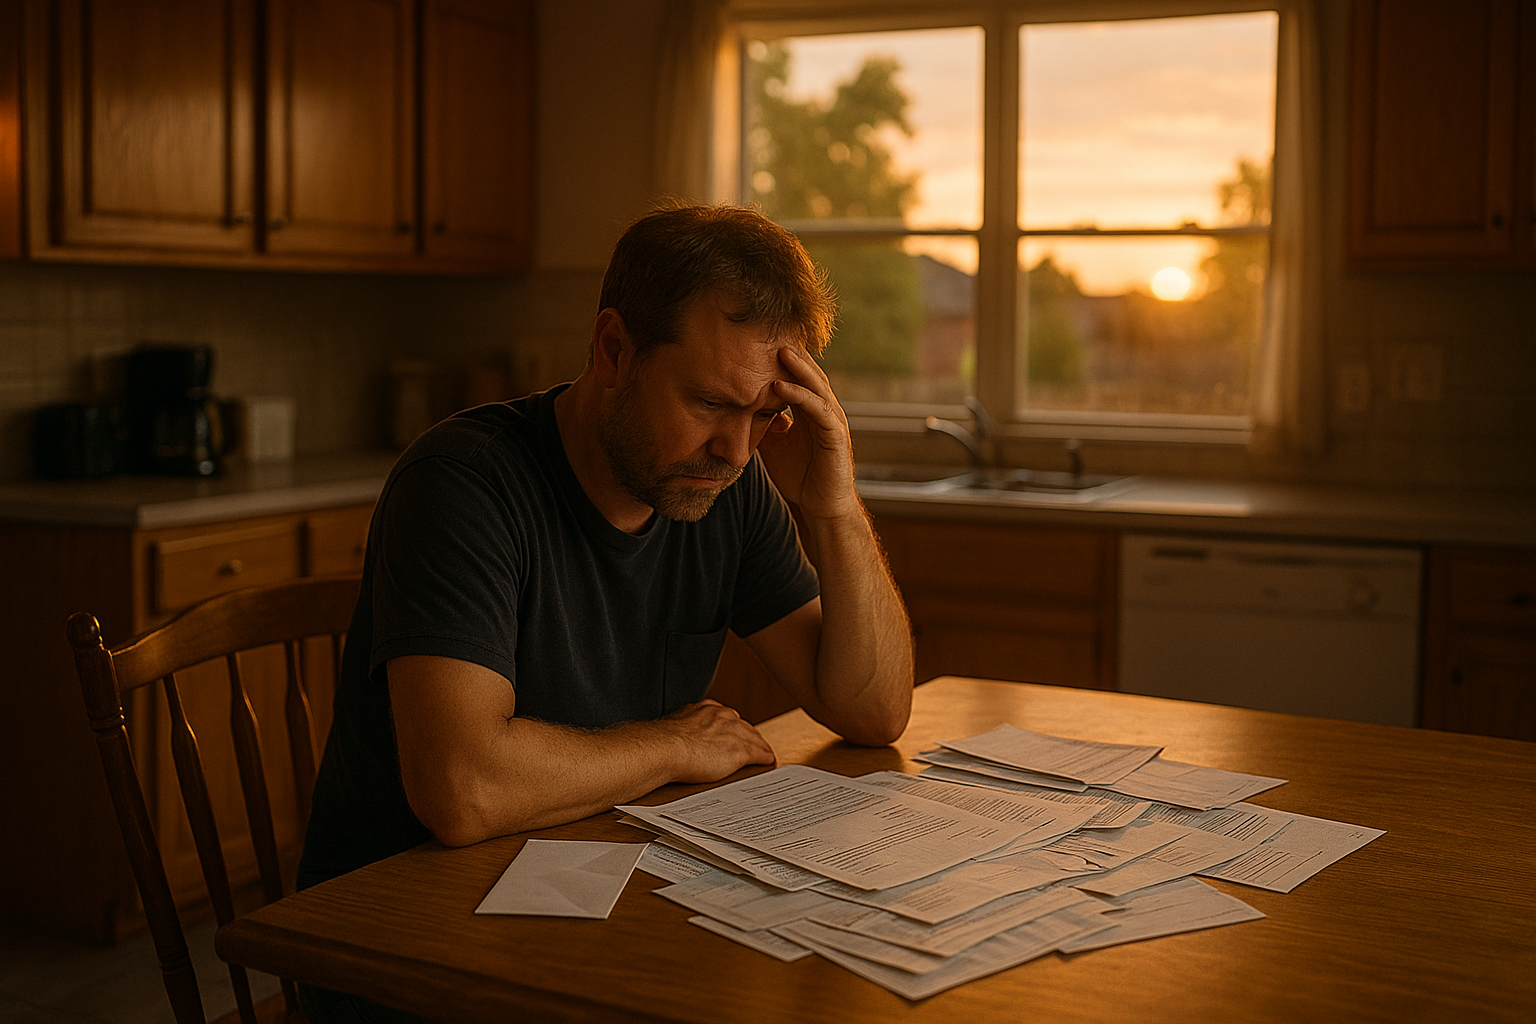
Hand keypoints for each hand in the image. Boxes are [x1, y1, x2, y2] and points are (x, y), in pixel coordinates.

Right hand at [660, 699, 775, 783]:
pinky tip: (768, 761)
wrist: (665, 749)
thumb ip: (685, 728)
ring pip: (755, 739)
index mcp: (707, 709)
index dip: (734, 728)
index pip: (728, 718)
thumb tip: (680, 736)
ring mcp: (733, 733)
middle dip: (750, 736)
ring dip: (761, 746)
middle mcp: (723, 717)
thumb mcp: (676, 726)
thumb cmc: (663, 742)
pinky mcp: (739, 750)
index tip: (736, 734)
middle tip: (755, 746)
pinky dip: (765, 757)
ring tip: (765, 754)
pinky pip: (759, 753)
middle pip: (745, 727)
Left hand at [756, 345, 859, 521]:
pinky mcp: (836, 434)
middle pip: (808, 372)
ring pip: (815, 384)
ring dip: (797, 365)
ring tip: (777, 348)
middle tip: (766, 332)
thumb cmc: (801, 477)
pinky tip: (779, 384)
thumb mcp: (773, 444)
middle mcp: (824, 409)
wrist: (822, 507)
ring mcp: (832, 419)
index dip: (780, 359)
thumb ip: (762, 424)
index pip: (796, 376)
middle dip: (790, 353)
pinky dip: (799, 394)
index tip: (756, 341)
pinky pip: (818, 408)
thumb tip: (737, 408)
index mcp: (810, 410)